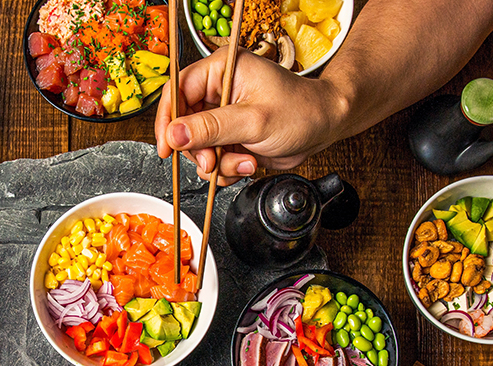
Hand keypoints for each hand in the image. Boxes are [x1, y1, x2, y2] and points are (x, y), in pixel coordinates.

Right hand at [155, 48, 348, 184]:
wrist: (326, 127)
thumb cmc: (301, 111)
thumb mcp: (253, 120)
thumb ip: (211, 128)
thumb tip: (174, 135)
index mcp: (222, 70)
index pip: (177, 91)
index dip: (168, 120)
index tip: (167, 146)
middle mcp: (219, 91)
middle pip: (183, 124)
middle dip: (199, 150)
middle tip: (213, 161)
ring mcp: (224, 116)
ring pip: (198, 147)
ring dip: (216, 163)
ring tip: (244, 162)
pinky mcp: (230, 137)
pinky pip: (212, 159)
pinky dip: (225, 169)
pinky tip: (247, 165)